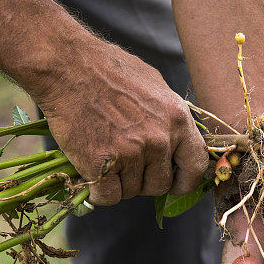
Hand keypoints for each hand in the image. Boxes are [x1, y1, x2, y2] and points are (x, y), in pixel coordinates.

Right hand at [30, 39, 207, 205]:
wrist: (67, 66)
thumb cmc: (108, 69)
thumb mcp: (155, 86)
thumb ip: (169, 118)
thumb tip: (177, 141)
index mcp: (177, 119)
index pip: (196, 166)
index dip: (186, 181)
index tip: (174, 185)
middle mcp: (159, 139)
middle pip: (161, 185)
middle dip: (145, 182)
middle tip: (126, 165)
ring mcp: (131, 152)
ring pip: (133, 192)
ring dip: (119, 183)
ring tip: (105, 156)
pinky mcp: (102, 163)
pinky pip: (108, 197)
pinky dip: (99, 192)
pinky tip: (92, 173)